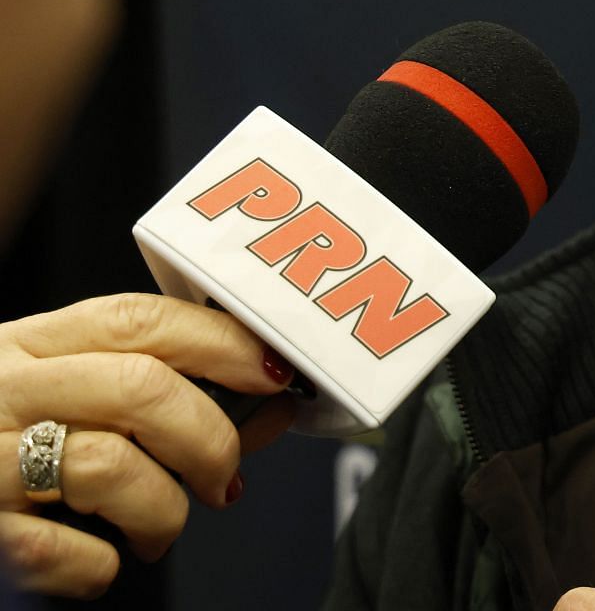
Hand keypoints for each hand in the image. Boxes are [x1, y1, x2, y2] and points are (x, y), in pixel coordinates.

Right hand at [0, 294, 296, 596]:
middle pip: (141, 388)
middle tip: (224, 479)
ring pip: (108, 465)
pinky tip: (101, 561)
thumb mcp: (58, 392)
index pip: (138, 318)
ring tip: (160, 529)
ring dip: (163, 510)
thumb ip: (156, 392)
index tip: (278, 374)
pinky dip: (100, 566)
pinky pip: (59, 551)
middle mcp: (2, 390)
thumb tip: (273, 405)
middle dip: (209, 437)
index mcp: (28, 343)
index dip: (222, 342)